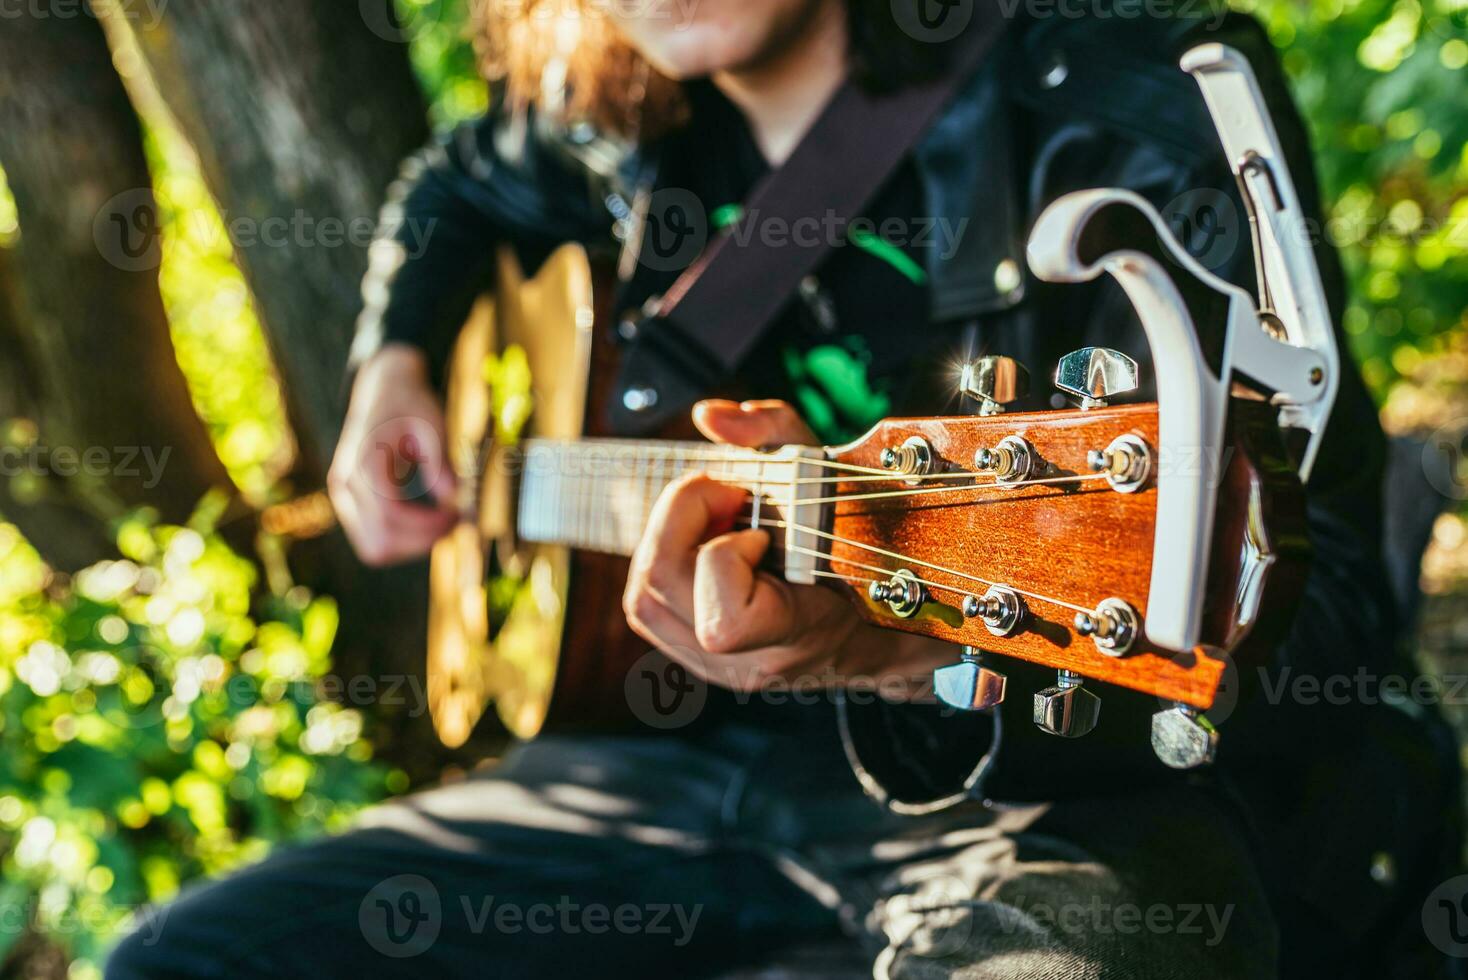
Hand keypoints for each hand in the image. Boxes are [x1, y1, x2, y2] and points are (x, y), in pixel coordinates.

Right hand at [328, 344, 457, 565]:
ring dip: (411, 546)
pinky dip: (401, 539)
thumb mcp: (432, 424)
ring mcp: (342, 495)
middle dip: (422, 541)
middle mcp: (345, 483)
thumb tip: (452, 497)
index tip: (458, 514)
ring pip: (373, 549)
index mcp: (364, 463)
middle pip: (380, 543)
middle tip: (454, 522)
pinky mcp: (348, 502)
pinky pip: (372, 539)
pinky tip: (427, 522)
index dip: (428, 526)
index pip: (391, 517)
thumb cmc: (411, 404)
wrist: (382, 388)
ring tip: (442, 523)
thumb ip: (439, 461)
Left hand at [623, 399, 951, 696]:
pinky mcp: (693, 656)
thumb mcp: (827, 472)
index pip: (724, 623)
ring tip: (714, 521)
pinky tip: (704, 543)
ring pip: (642, 600)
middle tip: (726, 499)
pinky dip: (664, 560)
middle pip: (658, 591)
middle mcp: (749, 662)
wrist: (873, 617)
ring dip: (666, 539)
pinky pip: (647, 606)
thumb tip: (710, 416)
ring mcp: (717, 668)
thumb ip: (775, 432)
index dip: (724, 559)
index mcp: (795, 631)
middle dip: (680, 521)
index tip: (758, 530)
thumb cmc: (854, 542)